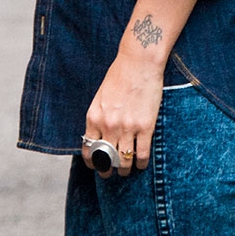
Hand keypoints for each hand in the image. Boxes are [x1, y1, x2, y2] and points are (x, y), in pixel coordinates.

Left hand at [83, 51, 163, 176]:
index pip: (89, 150)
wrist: (139, 62)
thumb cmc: (119, 75)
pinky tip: (142, 163)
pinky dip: (142, 163)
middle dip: (107, 170)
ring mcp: (127, 127)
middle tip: (111, 173)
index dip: (92, 163)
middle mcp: (108, 125)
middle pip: (106, 159)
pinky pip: (142, 154)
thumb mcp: (100, 96)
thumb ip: (98, 117)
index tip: (96, 166)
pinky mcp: (145, 126)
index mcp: (94, 117)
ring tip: (127, 170)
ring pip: (124, 161)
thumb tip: (98, 136)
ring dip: (125, 169)